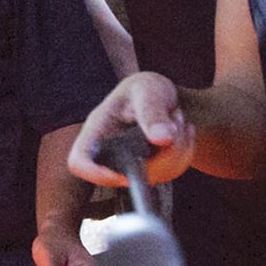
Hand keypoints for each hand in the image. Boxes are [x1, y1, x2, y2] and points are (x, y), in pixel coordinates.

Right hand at [67, 72, 193, 187]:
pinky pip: (171, 174)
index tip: (124, 174)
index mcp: (97, 130)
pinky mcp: (151, 171)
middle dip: (160, 153)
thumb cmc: (147, 89)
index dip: (95, 174)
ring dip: (178, 149)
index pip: (79, 161)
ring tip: (178, 119)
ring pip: (156, 175)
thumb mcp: (148, 91)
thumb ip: (152, 112)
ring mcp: (130, 165)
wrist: (165, 98)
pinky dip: (185, 153)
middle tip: (176, 121)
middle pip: (127, 174)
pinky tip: (182, 132)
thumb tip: (161, 139)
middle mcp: (109, 152)